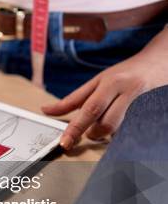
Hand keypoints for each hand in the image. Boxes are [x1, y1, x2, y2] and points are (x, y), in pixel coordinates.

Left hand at [42, 30, 167, 149]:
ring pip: (121, 129)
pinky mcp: (153, 111)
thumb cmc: (125, 73)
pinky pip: (133, 130)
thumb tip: (47, 110)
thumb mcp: (98, 80)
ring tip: (109, 122)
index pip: (89, 109)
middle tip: (91, 132)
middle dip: (94, 133)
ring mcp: (144, 102)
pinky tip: (124, 123)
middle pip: (106, 124)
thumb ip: (74, 99)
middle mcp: (128, 91)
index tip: (64, 142)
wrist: (161, 61)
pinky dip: (124, 132)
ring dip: (110, 132)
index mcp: (110, 82)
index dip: (75, 128)